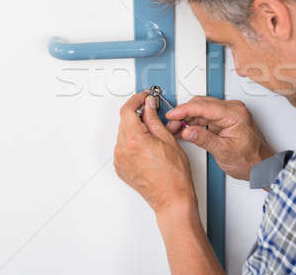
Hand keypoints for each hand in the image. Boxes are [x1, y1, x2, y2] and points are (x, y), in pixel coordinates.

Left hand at [114, 91, 196, 213]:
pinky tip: (147, 146)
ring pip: (123, 134)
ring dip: (135, 128)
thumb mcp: (168, 139)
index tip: (144, 97)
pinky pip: (123, 147)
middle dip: (138, 114)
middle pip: (124, 121)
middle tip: (152, 111)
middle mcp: (123, 149)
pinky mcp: (121, 168)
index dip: (136, 99)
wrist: (172, 198)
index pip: (127, 109)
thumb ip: (154, 119)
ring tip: (153, 133)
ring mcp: (120, 160)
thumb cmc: (175, 175)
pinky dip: (132, 142)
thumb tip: (149, 106)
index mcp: (134, 139)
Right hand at [165, 96, 273, 179]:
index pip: (204, 106)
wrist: (261, 166)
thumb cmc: (250, 160)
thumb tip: (187, 131)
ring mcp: (230, 113)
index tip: (172, 114)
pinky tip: (185, 129)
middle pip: (201, 104)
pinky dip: (195, 122)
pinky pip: (206, 116)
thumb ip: (204, 139)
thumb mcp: (223, 151)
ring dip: (188, 118)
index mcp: (235, 114)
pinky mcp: (226, 119)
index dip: (184, 110)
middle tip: (171, 124)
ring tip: (175, 129)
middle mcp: (233, 109)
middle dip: (183, 114)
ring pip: (202, 110)